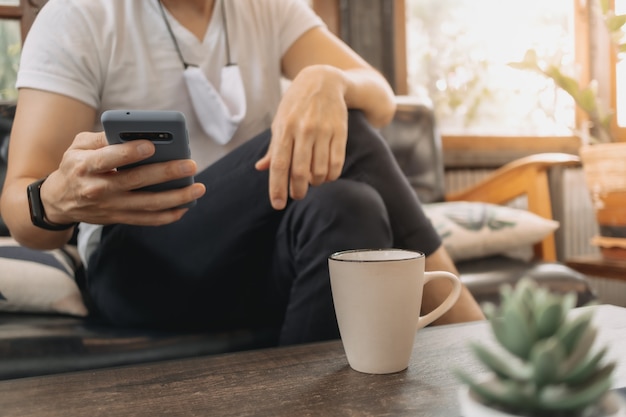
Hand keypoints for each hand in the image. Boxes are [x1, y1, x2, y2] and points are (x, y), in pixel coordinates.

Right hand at [42, 131, 205, 225]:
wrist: (59, 201)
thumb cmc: (75, 165)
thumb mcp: (78, 146)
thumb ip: (102, 137)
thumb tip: (131, 130)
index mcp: (85, 166)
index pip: (108, 158)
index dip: (129, 152)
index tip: (151, 145)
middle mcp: (98, 188)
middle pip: (136, 181)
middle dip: (166, 172)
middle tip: (190, 165)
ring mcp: (110, 207)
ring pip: (148, 204)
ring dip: (176, 197)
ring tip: (198, 188)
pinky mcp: (119, 218)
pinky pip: (147, 220)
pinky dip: (168, 216)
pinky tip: (186, 206)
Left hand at [255, 65, 348, 209]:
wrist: (324, 80)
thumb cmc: (297, 105)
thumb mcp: (280, 121)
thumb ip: (274, 147)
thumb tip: (261, 168)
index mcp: (284, 128)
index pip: (279, 165)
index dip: (277, 188)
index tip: (278, 205)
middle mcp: (303, 130)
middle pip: (299, 172)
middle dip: (297, 191)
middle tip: (297, 196)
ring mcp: (323, 131)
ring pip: (319, 171)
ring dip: (315, 184)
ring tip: (312, 182)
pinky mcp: (340, 131)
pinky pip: (336, 163)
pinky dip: (331, 176)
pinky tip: (326, 175)